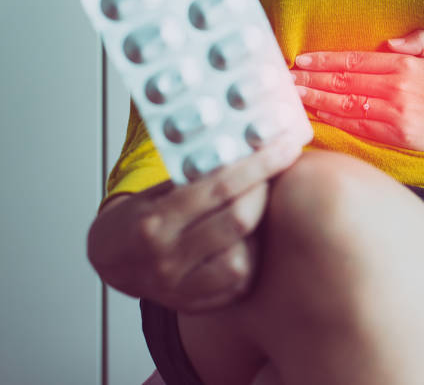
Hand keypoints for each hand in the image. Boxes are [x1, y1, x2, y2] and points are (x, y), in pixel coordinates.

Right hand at [86, 138, 301, 313]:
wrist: (111, 260)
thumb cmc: (140, 216)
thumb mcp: (156, 189)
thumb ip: (197, 176)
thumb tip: (249, 149)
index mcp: (153, 221)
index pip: (219, 186)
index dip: (259, 164)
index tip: (284, 146)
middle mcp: (167, 256)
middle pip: (238, 220)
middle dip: (265, 190)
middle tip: (276, 170)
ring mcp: (181, 286)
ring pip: (243, 256)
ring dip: (259, 226)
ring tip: (256, 206)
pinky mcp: (197, 304)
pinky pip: (239, 281)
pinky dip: (251, 256)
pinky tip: (248, 237)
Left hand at [291, 30, 423, 156]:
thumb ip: (416, 41)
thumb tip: (387, 43)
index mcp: (403, 66)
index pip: (353, 61)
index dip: (324, 61)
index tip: (300, 60)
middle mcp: (394, 89)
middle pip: (342, 82)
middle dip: (310, 79)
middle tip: (285, 79)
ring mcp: (393, 114)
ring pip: (345, 104)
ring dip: (315, 100)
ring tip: (292, 96)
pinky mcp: (395, 135)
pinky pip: (357, 126)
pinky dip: (334, 120)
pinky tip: (316, 116)